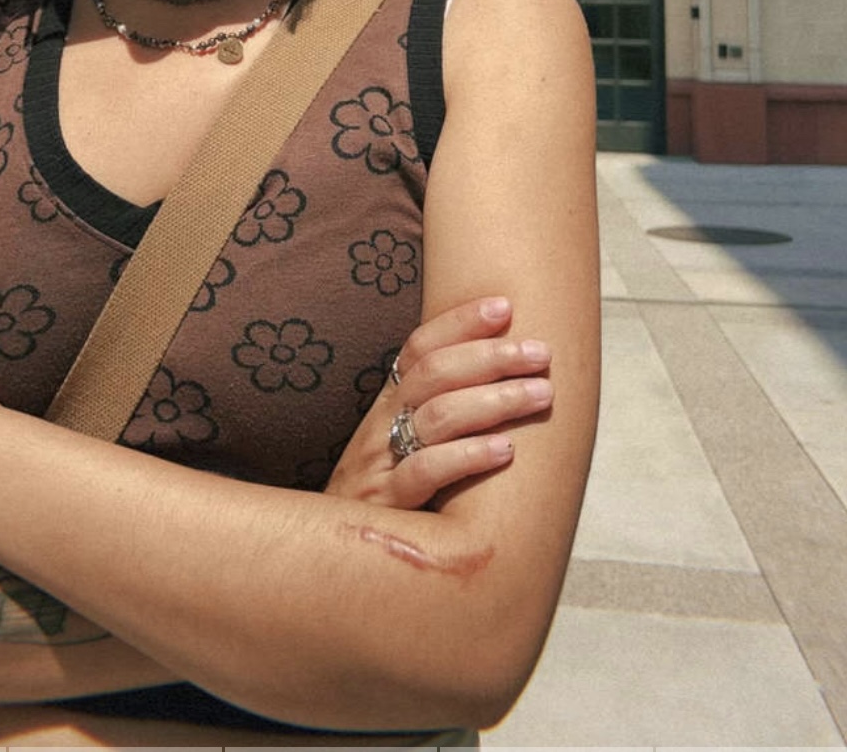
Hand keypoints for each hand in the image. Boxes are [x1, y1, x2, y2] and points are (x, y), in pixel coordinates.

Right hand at [326, 297, 551, 509]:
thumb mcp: (400, 447)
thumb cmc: (383, 501)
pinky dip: (467, 457)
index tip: (504, 306)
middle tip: (540, 353)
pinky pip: (424, 473)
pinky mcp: (384, 506)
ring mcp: (379, 463)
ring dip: (494, 400)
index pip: (419, 347)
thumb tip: (506, 381)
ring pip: (437, 416)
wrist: (325, 560)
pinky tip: (505, 450)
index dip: (459, 321)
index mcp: (388, 405)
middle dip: (491, 356)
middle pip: (434, 373)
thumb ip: (440, 415)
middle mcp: (380, 425)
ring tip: (541, 394)